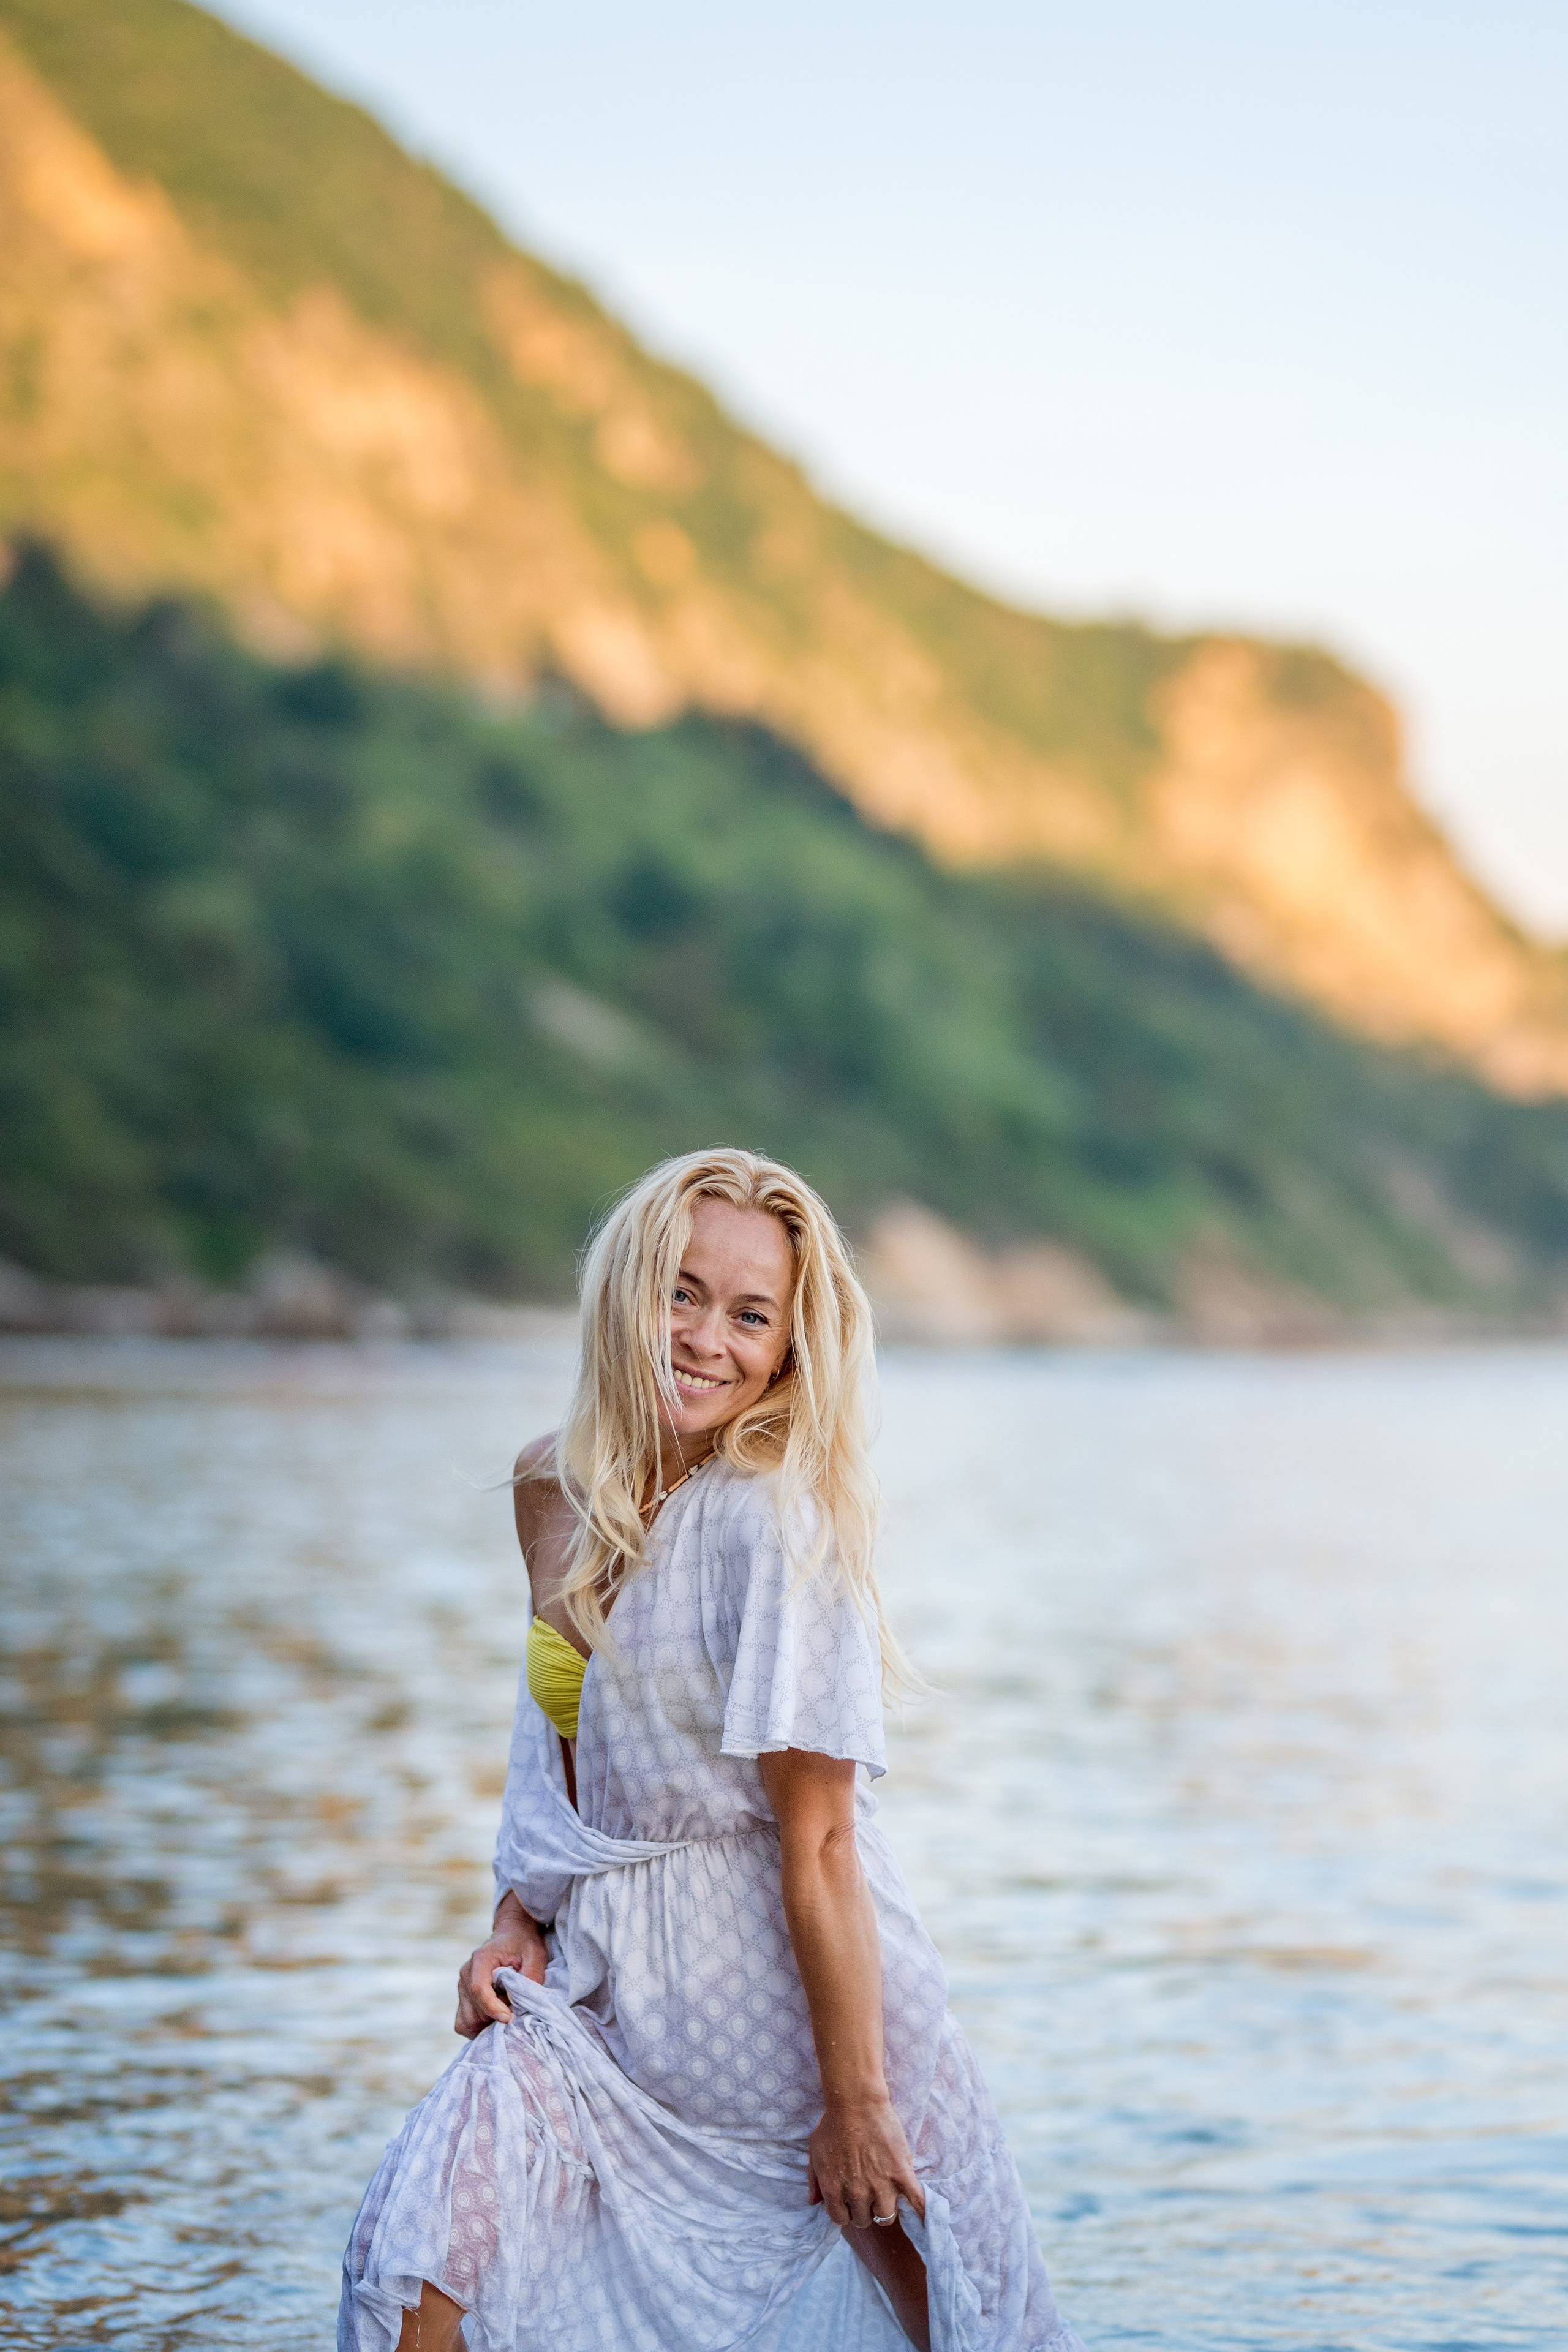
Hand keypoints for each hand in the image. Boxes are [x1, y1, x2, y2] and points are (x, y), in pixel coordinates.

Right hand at [454, 1895, 546, 2037]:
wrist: (513, 1934)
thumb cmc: (524, 1943)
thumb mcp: (535, 1955)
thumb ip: (531, 1978)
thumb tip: (522, 2004)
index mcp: (481, 1960)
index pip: (478, 1990)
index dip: (493, 2008)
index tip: (509, 2018)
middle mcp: (466, 1974)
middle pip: (474, 2011)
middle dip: (495, 2018)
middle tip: (515, 2010)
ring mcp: (462, 1987)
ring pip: (468, 2021)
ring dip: (488, 2024)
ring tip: (507, 2012)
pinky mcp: (464, 1998)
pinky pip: (464, 2024)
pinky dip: (479, 2028)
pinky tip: (496, 2019)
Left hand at [807, 2092, 924, 2229]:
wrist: (856, 2101)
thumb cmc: (832, 2123)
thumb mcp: (814, 2151)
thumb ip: (814, 2180)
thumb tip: (813, 2203)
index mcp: (833, 2188)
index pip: (840, 2219)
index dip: (844, 2211)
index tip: (848, 2202)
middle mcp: (857, 2192)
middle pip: (863, 2220)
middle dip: (863, 2209)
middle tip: (867, 2195)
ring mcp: (880, 2185)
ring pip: (885, 2216)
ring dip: (884, 2209)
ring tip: (884, 2195)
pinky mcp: (900, 2174)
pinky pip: (915, 2201)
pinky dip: (921, 2211)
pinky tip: (924, 2216)